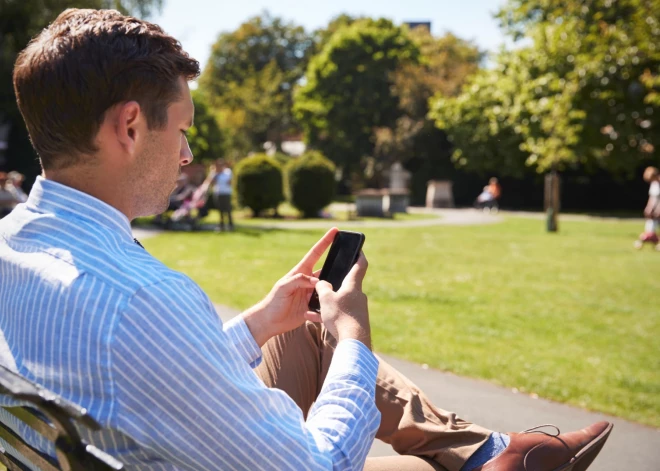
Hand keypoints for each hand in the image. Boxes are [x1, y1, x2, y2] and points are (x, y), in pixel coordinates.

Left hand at [242, 228, 337, 345]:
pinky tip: (330, 306)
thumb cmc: (273, 302)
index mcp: (301, 272)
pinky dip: (329, 303)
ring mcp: (312, 293)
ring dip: (334, 287)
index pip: (315, 253)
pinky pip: (325, 302)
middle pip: (326, 269)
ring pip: (328, 286)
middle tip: (351, 261)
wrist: (270, 321)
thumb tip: (316, 280)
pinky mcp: (314, 306)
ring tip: (343, 287)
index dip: (325, 242)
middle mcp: (308, 281)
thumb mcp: (283, 287)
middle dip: (337, 265)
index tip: (335, 231)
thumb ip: (298, 280)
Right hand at [306, 253, 370, 348]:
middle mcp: (358, 296)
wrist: (353, 342)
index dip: (359, 255)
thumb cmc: (340, 316)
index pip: (360, 265)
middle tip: (325, 281)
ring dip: (329, 302)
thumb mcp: (326, 299)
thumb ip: (322, 287)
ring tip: (313, 305)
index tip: (358, 249)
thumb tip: (321, 283)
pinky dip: (329, 314)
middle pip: (348, 284)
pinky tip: (314, 318)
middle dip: (336, 282)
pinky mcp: (355, 322)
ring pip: (341, 301)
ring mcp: (358, 309)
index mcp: (353, 285)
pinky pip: (340, 314)